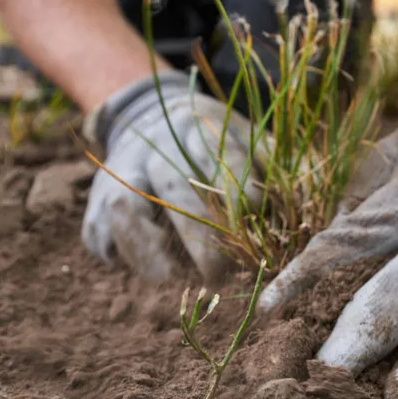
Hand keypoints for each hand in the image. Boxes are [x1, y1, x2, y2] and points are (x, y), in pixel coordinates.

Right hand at [81, 71, 260, 283]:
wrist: (145, 118)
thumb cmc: (209, 141)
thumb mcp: (240, 137)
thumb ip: (267, 164)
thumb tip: (303, 201)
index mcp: (194, 125)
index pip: (217, 156)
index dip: (239, 190)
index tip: (259, 222)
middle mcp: (152, 146)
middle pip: (174, 188)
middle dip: (200, 236)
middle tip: (221, 273)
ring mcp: (118, 172)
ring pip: (126, 207)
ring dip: (152, 250)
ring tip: (179, 280)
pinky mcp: (94, 200)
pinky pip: (101, 232)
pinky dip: (124, 255)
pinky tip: (156, 274)